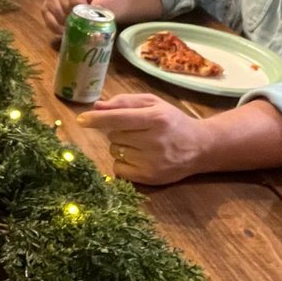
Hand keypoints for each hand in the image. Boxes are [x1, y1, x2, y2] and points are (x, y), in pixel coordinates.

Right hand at [43, 0, 100, 33]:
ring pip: (56, 14)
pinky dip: (58, 29)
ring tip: (78, 27)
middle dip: (75, 19)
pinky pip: (48, 20)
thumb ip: (104, 3)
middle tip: (85, 26)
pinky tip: (68, 30)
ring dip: (67, 24)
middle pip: (64, 6)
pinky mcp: (46, 7)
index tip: (89, 19)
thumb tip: (94, 11)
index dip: (81, 12)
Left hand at [78, 93, 207, 184]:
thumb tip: (97, 106)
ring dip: (121, 146)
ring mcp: (152, 161)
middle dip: (118, 132)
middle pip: (114, 135)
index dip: (97, 119)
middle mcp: (154, 140)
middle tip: (137, 131)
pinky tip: (138, 158)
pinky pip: (118, 169)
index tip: (81, 120)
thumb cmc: (173, 121)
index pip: (118, 119)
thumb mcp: (154, 104)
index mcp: (156, 118)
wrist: (200, 147)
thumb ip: (125, 102)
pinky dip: (122, 163)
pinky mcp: (149, 178)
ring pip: (115, 151)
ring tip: (141, 144)